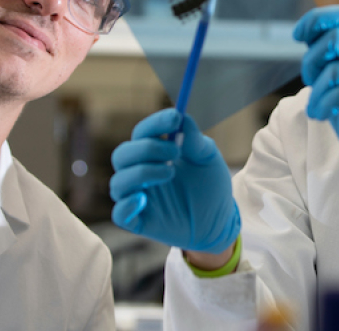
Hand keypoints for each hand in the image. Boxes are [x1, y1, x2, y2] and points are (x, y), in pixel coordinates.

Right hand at [110, 109, 239, 253]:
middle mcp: (141, 172)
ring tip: (170, 173)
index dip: (155, 123)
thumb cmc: (209, 185)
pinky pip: (119, 214)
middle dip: (146, 149)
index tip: (175, 118)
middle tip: (175, 151)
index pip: (143, 133)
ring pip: (118, 182)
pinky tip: (143, 199)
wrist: (219, 221)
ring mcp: (138, 197)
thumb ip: (195, 141)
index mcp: (154, 153)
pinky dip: (126, 205)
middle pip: (122, 155)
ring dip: (141, 173)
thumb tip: (183, 118)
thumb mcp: (208, 159)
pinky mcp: (139, 221)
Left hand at [293, 5, 338, 194]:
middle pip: (335, 39)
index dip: (316, 20)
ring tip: (314, 105)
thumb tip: (304, 31)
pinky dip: (323, 105)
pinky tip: (321, 114)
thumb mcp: (336, 70)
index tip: (298, 36)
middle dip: (312, 62)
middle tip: (309, 82)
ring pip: (335, 71)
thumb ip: (326, 49)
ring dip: (316, 92)